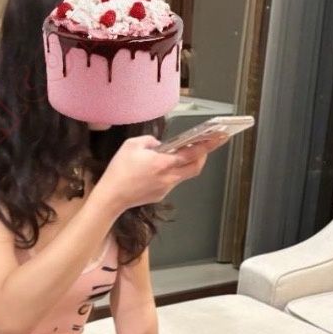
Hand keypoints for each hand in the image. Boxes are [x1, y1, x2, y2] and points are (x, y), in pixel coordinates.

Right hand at [97, 131, 225, 211]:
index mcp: (163, 163)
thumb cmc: (119, 170)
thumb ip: (150, 141)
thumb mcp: (132, 145)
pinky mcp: (160, 194)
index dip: (209, 144)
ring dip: (186, 164)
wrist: (112, 197)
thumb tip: (160, 145)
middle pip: (196, 167)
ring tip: (181, 154)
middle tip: (205, 145)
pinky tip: (161, 167)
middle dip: (203, 155)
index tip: (220, 137)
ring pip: (184, 174)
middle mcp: (169, 177)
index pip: (193, 153)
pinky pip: (172, 181)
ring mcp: (166, 188)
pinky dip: (172, 172)